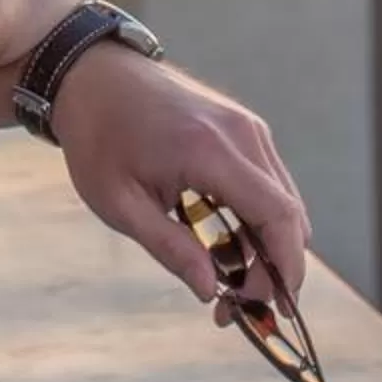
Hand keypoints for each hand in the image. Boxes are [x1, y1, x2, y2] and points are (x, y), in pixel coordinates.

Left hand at [47, 48, 310, 311]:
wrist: (91, 73)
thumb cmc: (98, 137)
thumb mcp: (119, 203)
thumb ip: (170, 248)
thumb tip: (210, 290)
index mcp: (212, 150)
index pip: (278, 216)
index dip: (286, 268)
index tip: (271, 308)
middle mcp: (242, 134)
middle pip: (289, 212)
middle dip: (276, 267)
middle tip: (239, 305)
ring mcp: (247, 125)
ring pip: (283, 200)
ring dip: (267, 245)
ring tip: (227, 278)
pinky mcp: (242, 126)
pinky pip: (268, 182)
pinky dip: (259, 218)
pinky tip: (227, 242)